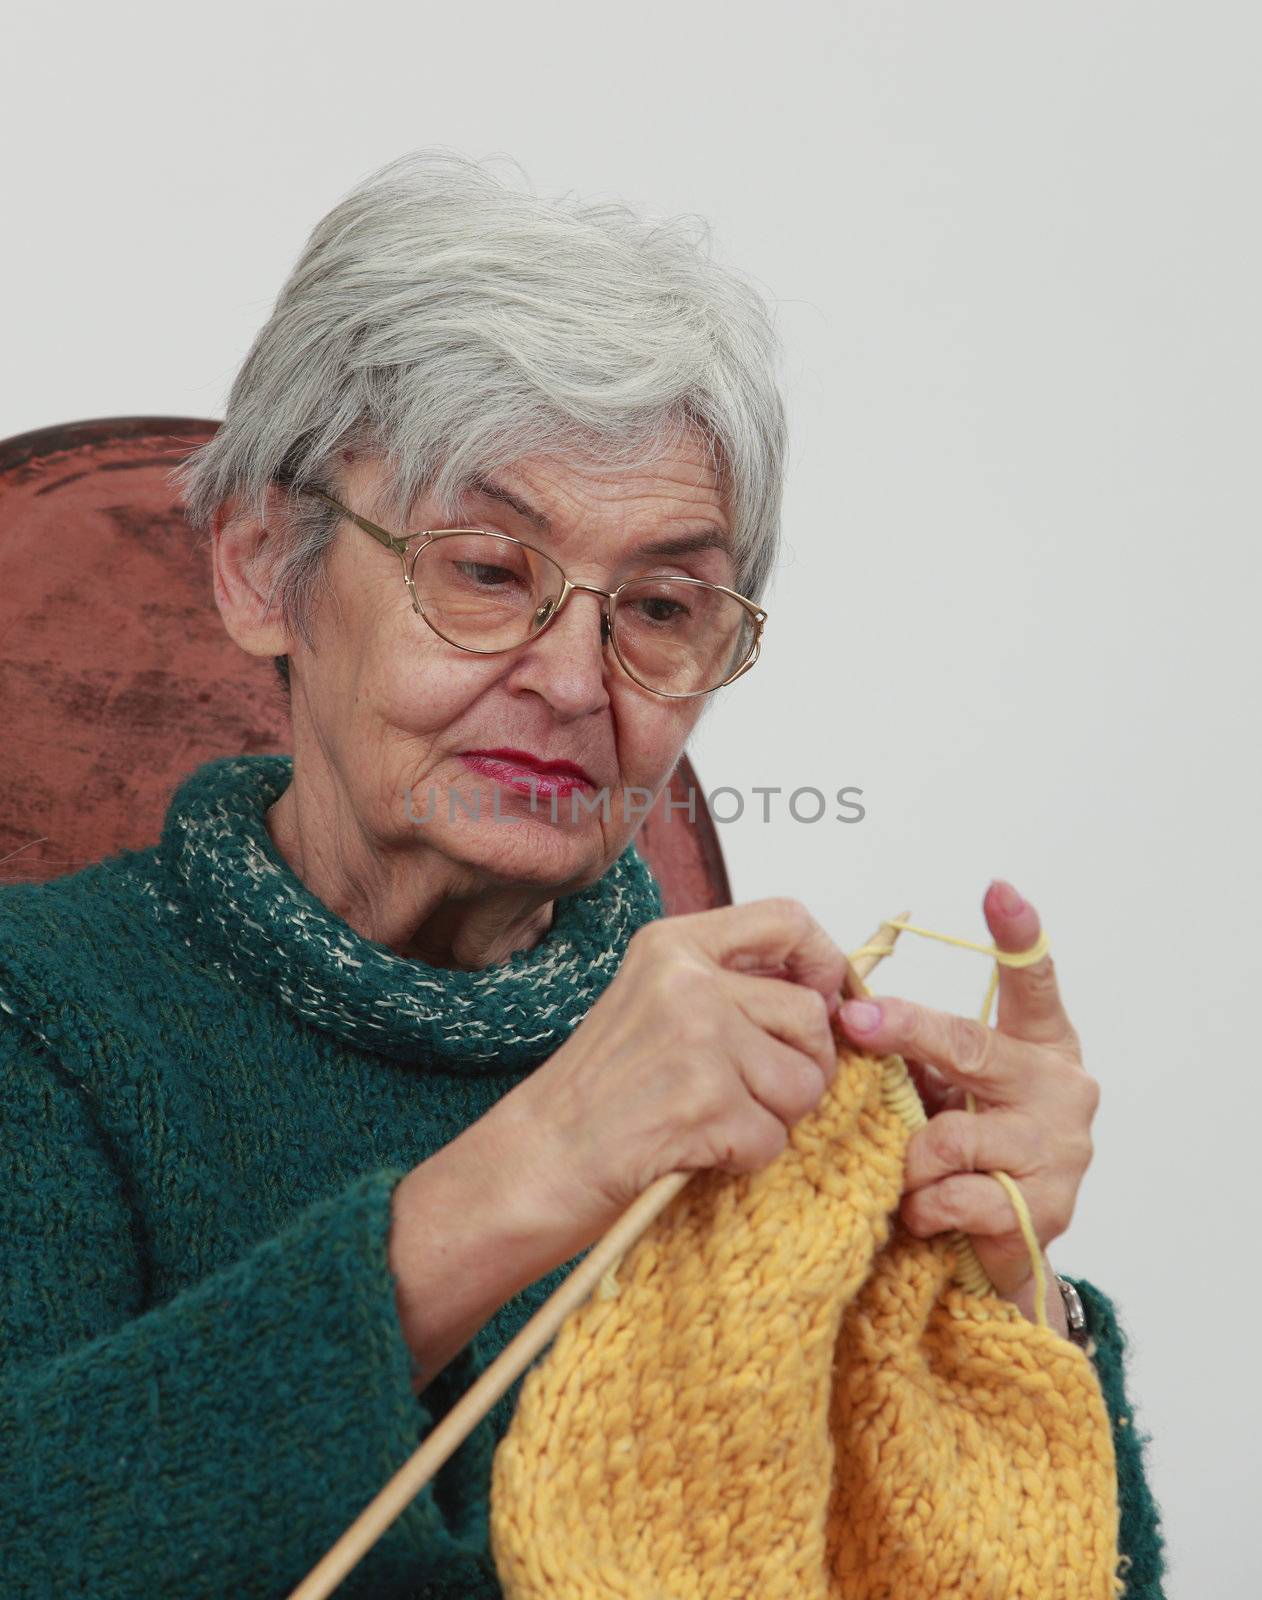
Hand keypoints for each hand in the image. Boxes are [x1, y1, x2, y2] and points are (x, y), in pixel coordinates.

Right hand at [482, 897, 848, 1269]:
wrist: (531, 1163)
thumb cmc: (594, 1096)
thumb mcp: (653, 1004)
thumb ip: (727, 985)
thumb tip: (827, 993)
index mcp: (672, 945)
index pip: (787, 920)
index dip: (823, 962)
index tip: (821, 1002)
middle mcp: (686, 981)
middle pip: (809, 1013)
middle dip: (802, 1066)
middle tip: (751, 1093)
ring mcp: (696, 1040)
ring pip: (804, 1081)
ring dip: (775, 1117)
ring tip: (713, 1123)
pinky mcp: (705, 1104)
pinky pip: (775, 1137)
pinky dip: (746, 1157)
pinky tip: (694, 1150)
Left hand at [836, 879, 1098, 1324]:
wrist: (1005, 1243)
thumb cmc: (969, 1147)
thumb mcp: (949, 1087)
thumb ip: (922, 1050)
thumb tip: (849, 1007)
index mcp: (1041, 1044)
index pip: (1033, 981)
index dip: (1018, 933)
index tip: (998, 890)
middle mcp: (1063, 1088)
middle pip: (969, 1044)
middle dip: (905, 1031)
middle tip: (856, 1021)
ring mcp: (1060, 1148)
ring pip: (949, 1136)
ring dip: (909, 1158)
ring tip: (909, 1173)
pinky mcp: (1045, 1208)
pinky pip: (953, 1194)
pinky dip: (923, 1205)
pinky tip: (926, 1211)